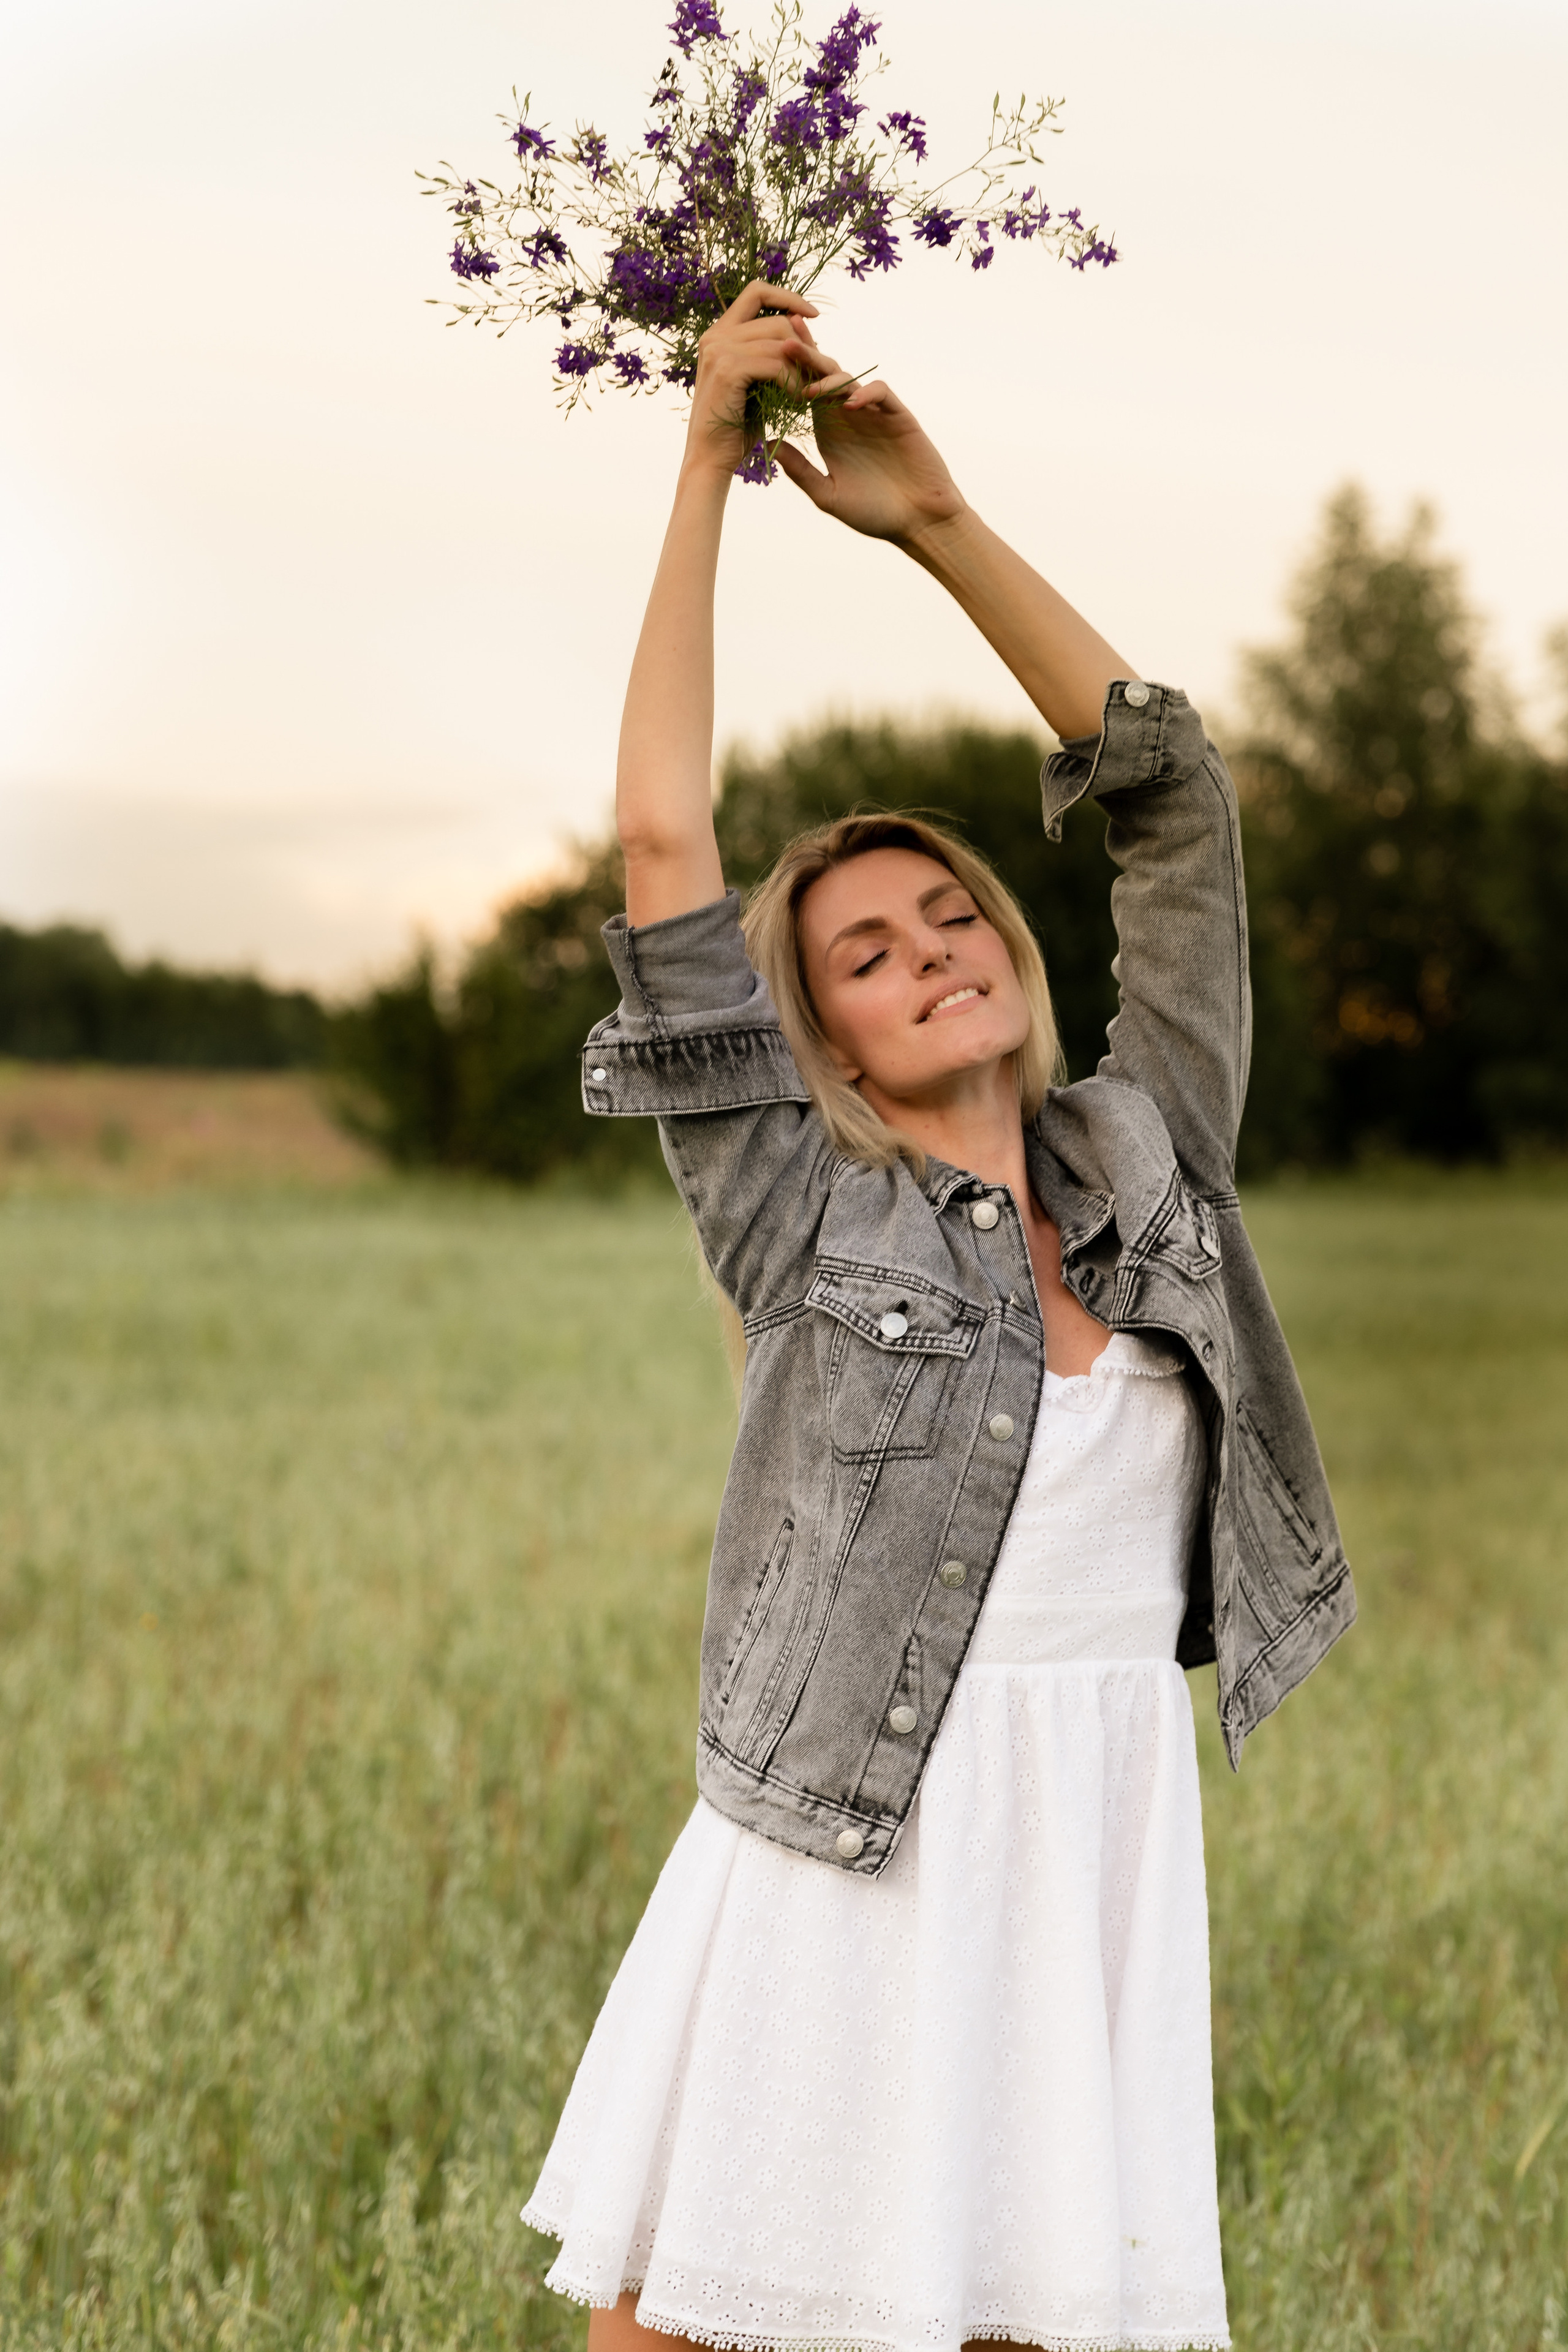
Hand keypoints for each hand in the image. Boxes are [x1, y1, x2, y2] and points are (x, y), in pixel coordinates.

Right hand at [683, 281, 820, 481]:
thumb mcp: (755, 381)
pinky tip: (798, 401)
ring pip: (780, 340)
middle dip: (805, 344)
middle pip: (777, 319)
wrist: (710, 460)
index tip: (812, 316)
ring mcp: (719, 351)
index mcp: (719, 333)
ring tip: (808, 391)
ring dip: (803, 367)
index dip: (788, 296)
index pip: (757, 291)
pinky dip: (794, 382)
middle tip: (818, 372)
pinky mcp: (728, 370)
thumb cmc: (736, 426)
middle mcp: (715, 336)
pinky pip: (777, 363)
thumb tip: (800, 325)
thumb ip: (769, 352)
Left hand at [776, 348, 967, 545]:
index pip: (804, 391)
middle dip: (805, 357)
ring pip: (849, 379)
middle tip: (784, 341)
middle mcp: (848, 416)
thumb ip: (800, 470)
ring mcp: (873, 414)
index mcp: (828, 430)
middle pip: (824, 376)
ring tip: (811, 388)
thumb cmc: (874, 513)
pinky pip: (880, 392)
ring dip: (830, 378)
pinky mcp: (898, 416)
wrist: (918, 521)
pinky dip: (865, 393)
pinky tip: (850, 405)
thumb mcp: (828, 495)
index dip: (788, 371)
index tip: (765, 354)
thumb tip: (766, 442)